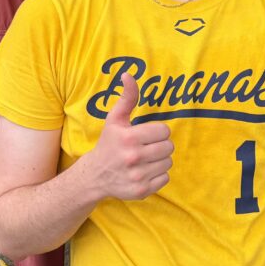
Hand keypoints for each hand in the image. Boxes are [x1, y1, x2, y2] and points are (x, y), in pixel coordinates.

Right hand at [87, 73, 172, 200]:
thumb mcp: (115, 119)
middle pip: (169, 147)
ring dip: (159, 160)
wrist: (95, 175)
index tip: (145, 134)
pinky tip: (144, 171)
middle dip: (159, 145)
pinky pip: (165, 178)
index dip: (156, 131)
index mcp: (128, 138)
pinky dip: (158, 175)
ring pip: (168, 163)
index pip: (164, 130)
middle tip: (146, 147)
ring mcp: (137, 176)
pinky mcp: (141, 191)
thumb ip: (127, 97)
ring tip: (145, 159)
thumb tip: (128, 74)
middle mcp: (133, 158)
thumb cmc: (109, 143)